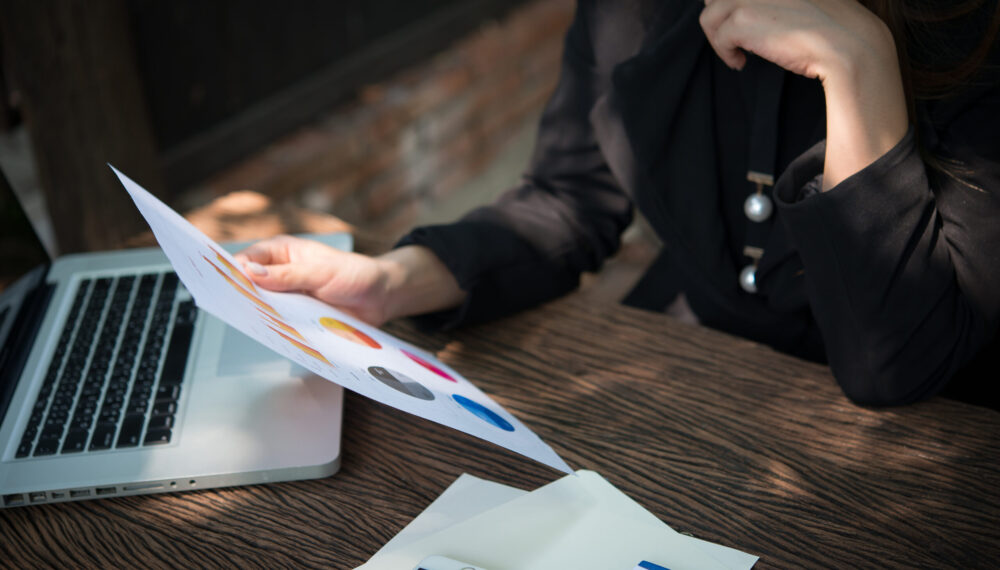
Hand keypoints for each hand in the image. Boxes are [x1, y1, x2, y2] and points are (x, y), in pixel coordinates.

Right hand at [234, 236, 464, 325]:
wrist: (382, 297)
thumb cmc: (356, 274)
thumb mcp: (322, 273)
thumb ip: (288, 275)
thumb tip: (250, 272)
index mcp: (282, 252)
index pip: (247, 259)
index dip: (231, 271)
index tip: (219, 283)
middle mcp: (280, 273)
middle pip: (249, 285)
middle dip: (239, 295)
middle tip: (227, 307)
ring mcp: (288, 296)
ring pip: (263, 306)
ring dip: (257, 314)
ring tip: (245, 323)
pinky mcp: (297, 316)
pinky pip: (280, 322)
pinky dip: (274, 327)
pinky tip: (268, 335)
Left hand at [699, 0, 908, 188]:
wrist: (850, 47)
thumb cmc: (837, 30)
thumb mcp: (810, 2)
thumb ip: (783, 0)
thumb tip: (762, 13)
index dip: (733, 5)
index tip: (744, 27)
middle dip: (721, 18)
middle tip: (734, 40)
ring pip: (710, 14)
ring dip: (718, 37)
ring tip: (737, 53)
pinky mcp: (743, 19)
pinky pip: (718, 35)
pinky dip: (724, 52)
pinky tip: (741, 63)